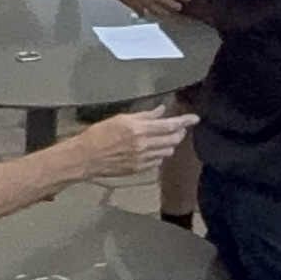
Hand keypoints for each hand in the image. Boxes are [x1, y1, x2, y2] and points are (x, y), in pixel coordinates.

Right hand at [78, 108, 192, 176]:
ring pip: (167, 152)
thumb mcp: (122, 118)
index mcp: (139, 129)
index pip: (169, 125)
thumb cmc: (99, 134)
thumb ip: (145, 115)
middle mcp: (144, 145)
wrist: (85, 157)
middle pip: (173, 140)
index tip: (195, 119)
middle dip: (179, 133)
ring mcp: (142, 159)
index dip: (185, 121)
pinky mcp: (138, 170)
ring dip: (170, 144)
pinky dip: (159, 155)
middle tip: (178, 128)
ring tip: (164, 138)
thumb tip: (161, 110)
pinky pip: (157, 162)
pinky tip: (152, 150)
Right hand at [113, 0, 189, 16]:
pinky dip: (145, 14)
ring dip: (164, 13)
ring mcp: (147, 3)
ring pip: (159, 11)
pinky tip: (145, 14)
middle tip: (178, 7)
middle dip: (175, 6)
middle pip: (170, 5)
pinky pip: (143, 13)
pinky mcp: (137, 7)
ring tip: (166, 14)